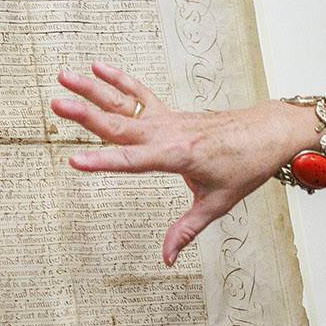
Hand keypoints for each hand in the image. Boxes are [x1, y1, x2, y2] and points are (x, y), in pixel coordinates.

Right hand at [52, 64, 309, 264]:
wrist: (268, 132)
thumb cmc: (246, 165)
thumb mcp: (219, 202)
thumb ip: (188, 229)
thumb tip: (168, 258)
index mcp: (179, 156)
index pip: (133, 160)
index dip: (103, 162)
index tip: (75, 160)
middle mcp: (168, 133)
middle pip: (119, 124)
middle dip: (85, 116)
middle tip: (56, 105)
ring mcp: (167, 120)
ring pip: (123, 104)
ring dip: (92, 90)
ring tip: (64, 77)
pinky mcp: (169, 113)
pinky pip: (139, 94)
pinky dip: (119, 80)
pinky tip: (98, 67)